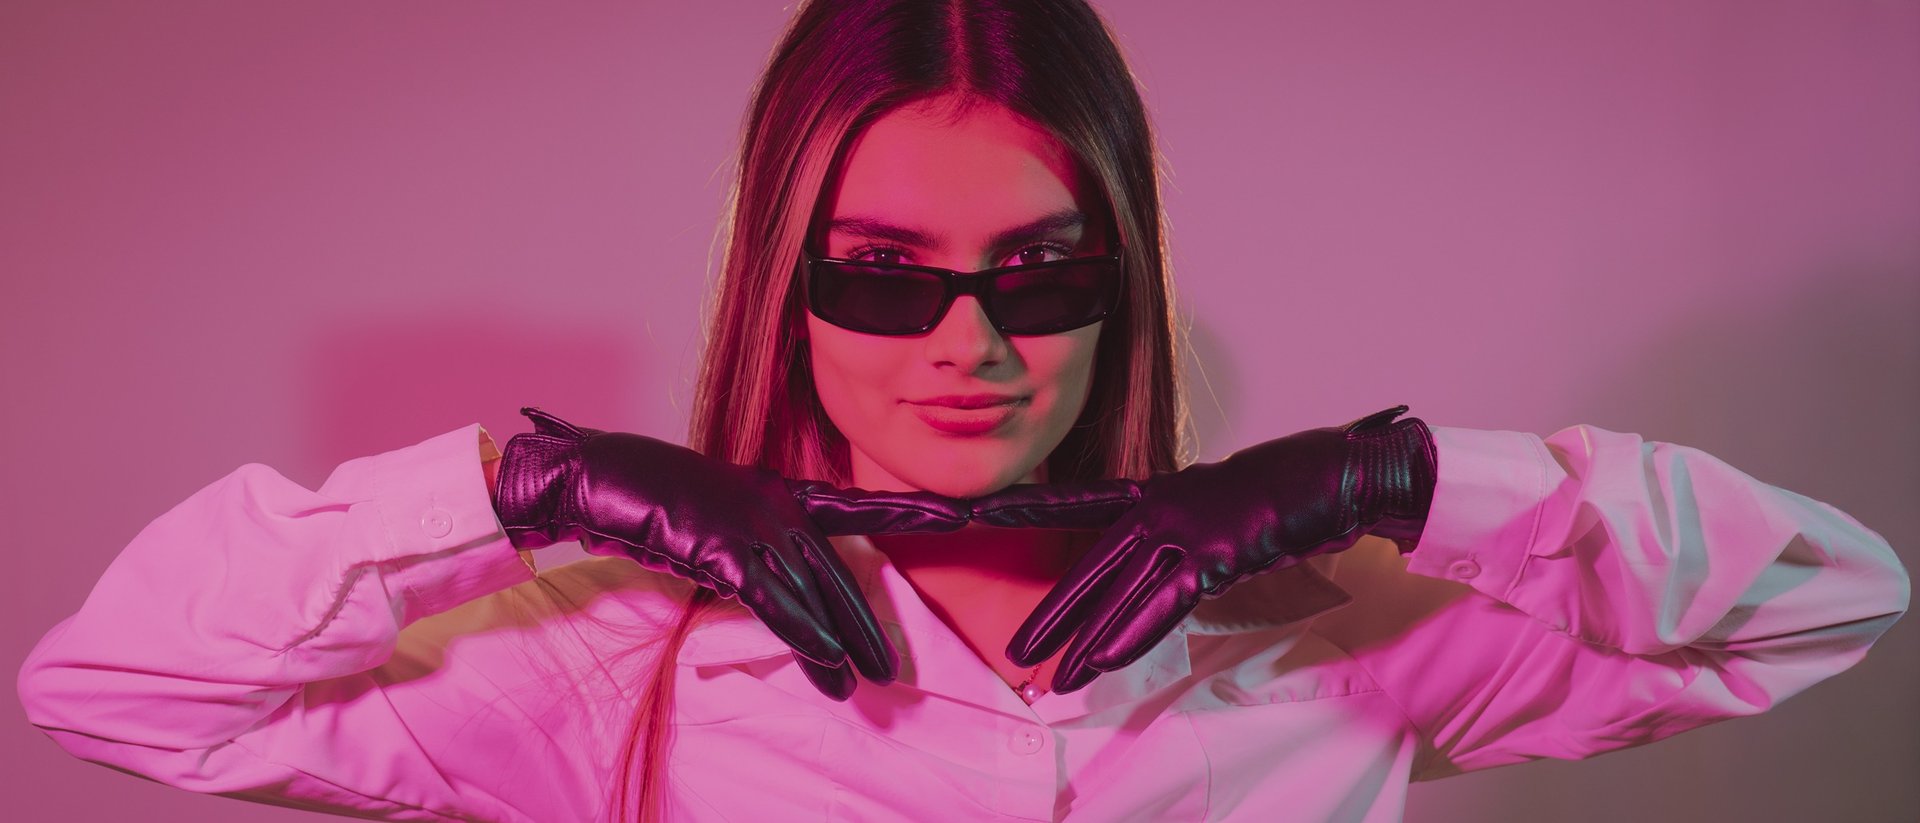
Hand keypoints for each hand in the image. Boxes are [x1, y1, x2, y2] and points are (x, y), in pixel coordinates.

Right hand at [493, 407, 974, 699]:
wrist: (598, 479)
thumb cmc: (652, 502)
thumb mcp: (718, 526)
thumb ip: (757, 556)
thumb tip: (784, 595)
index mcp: (780, 492)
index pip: (859, 506)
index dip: (914, 512)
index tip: (967, 512)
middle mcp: (775, 504)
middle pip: (837, 572)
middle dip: (867, 622)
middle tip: (894, 667)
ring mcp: (752, 523)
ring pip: (813, 593)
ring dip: (841, 643)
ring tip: (865, 684)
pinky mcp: (724, 547)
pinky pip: (774, 600)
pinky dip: (803, 634)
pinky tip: (827, 663)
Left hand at [970, 405, 1436, 692]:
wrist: (1335, 473)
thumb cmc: (1284, 488)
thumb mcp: (1218, 504)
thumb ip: (1182, 531)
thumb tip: (1165, 560)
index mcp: (1157, 490)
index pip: (1079, 502)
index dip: (1027, 506)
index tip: (979, 511)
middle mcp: (1162, 505)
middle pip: (1092, 564)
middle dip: (1053, 611)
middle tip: (1017, 648)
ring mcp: (1187, 527)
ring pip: (1121, 591)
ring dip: (1083, 639)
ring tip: (1051, 677)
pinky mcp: (1216, 553)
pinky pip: (1165, 602)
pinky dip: (1132, 632)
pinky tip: (1100, 659)